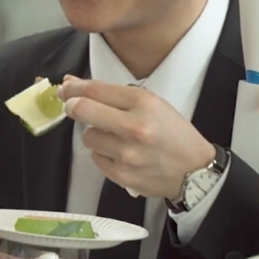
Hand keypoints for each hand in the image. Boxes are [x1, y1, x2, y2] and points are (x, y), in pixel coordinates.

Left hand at [60, 75, 213, 199]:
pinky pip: (96, 158)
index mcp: (143, 102)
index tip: (65, 87)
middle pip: (82, 110)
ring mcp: (126, 153)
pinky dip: (103, 153)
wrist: (193, 170)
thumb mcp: (153, 104)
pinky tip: (119, 153)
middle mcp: (133, 126)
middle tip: (73, 107)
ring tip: (113, 136)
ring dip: (94, 133)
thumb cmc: (173, 133)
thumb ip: (114, 95)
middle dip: (72, 106)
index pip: (96, 89)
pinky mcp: (121, 174)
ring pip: (87, 136)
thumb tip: (74, 84)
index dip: (73, 87)